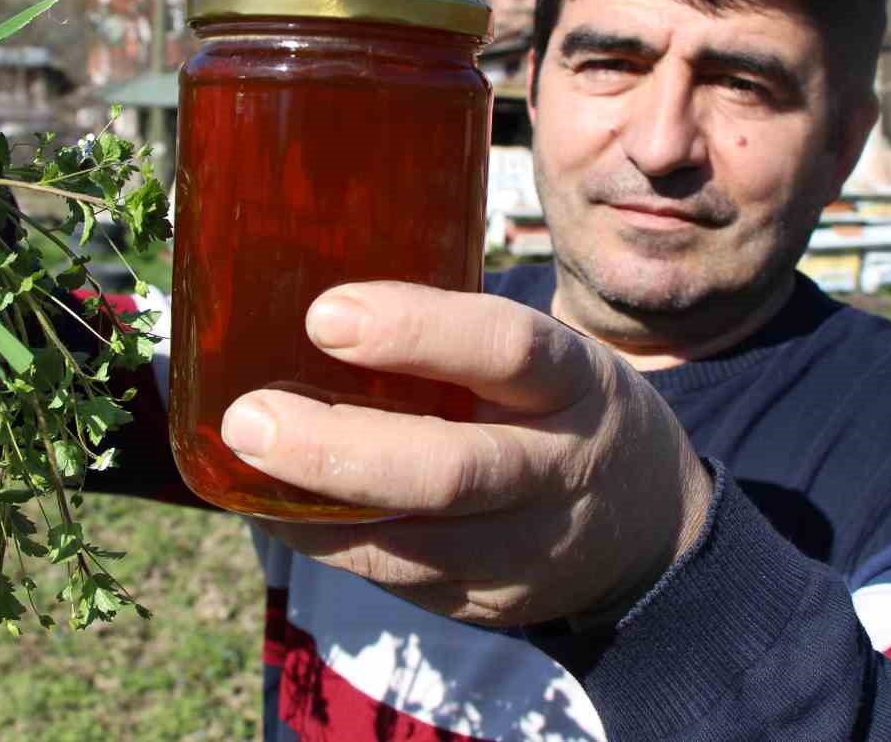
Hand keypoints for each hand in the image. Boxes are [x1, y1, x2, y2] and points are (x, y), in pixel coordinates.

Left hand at [221, 281, 713, 627]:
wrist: (651, 527)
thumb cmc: (561, 406)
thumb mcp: (549, 355)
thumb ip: (460, 337)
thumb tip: (303, 286)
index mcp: (574, 380)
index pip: (508, 348)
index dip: (416, 332)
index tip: (324, 314)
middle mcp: (558, 468)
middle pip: (451, 470)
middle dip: (338, 449)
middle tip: (249, 418)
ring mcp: (529, 550)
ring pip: (416, 546)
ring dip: (315, 509)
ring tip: (240, 466)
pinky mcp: (493, 605)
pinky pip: (399, 579)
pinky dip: (329, 543)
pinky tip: (275, 507)